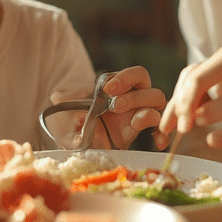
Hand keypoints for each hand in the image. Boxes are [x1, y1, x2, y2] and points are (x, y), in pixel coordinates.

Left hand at [49, 65, 165, 149]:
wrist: (69, 146)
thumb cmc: (67, 124)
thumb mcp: (61, 110)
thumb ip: (63, 100)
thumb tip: (59, 97)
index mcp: (115, 87)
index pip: (133, 75)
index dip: (124, 78)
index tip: (107, 88)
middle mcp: (128, 98)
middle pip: (147, 85)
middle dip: (134, 93)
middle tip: (115, 105)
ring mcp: (134, 115)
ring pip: (156, 103)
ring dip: (145, 109)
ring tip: (130, 121)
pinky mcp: (135, 134)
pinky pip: (157, 130)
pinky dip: (161, 134)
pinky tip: (158, 143)